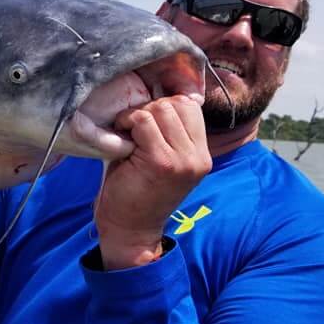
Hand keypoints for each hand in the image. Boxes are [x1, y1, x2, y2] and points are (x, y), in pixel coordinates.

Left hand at [94, 95, 211, 268]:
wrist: (130, 229)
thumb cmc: (139, 190)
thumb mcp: (164, 160)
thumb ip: (169, 133)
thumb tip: (159, 94)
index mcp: (201, 154)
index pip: (191, 106)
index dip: (164, 104)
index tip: (146, 120)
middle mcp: (198, 156)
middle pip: (176, 103)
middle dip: (149, 108)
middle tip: (132, 128)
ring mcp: (183, 160)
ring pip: (160, 109)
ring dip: (137, 115)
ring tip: (127, 133)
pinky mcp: (162, 162)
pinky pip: (143, 121)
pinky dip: (128, 123)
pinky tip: (122, 139)